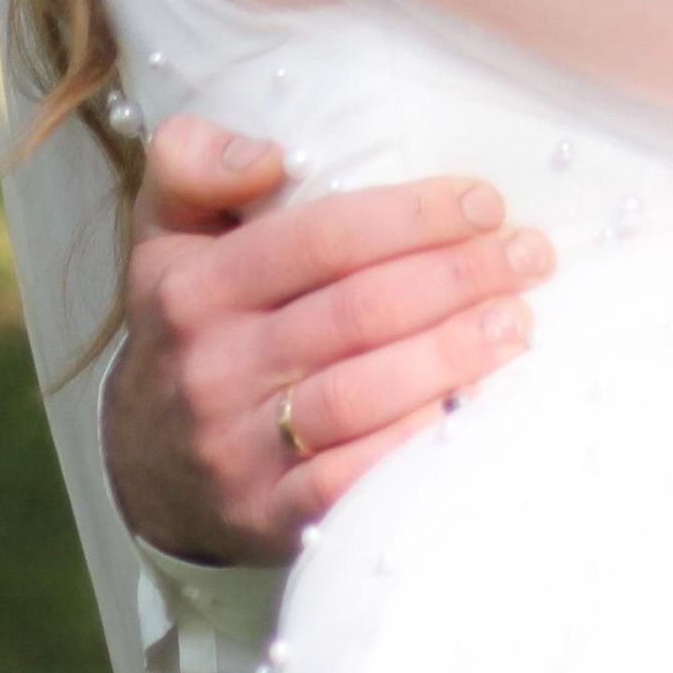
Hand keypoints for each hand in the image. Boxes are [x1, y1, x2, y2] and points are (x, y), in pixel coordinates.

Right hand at [101, 115, 551, 563]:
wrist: (144, 463)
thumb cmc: (188, 324)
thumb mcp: (167, 228)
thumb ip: (196, 161)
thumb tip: (267, 155)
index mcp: (194, 287)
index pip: (322, 237)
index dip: (413, 214)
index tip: (485, 201)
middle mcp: (214, 368)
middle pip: (358, 312)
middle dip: (458, 277)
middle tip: (529, 256)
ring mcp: (237, 450)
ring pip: (360, 396)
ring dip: (451, 356)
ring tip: (519, 321)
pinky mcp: (265, 517)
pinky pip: (349, 483)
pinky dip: (414, 445)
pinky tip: (473, 409)